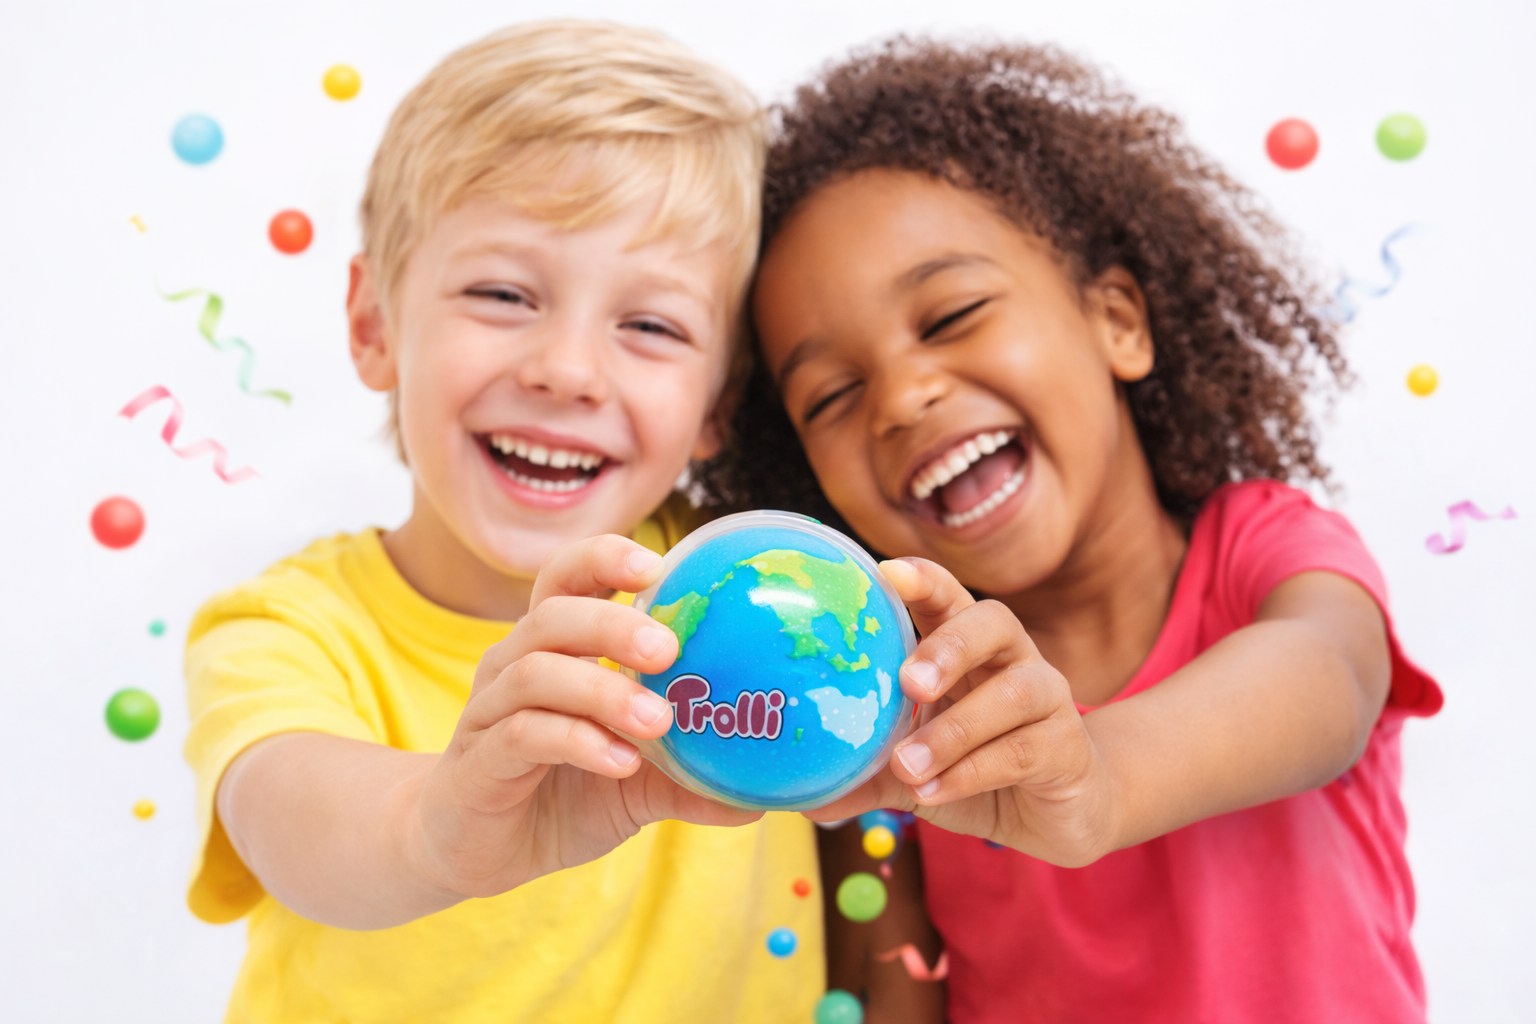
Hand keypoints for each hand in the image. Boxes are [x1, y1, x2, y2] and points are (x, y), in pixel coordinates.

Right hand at [412, 534, 759, 898]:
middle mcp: (515, 665)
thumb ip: (690, 780)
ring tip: (657, 721)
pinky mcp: (476, 762)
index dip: (606, 558)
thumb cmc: (557, 794)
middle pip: (554, 614)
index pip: (569, 577)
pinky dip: (575, 741)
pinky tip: (619, 761)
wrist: (471, 851)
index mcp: (555, 649)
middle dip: (613, 622)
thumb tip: (766, 795)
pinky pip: (520, 734)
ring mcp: (489, 711)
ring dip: (602, 689)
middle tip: (670, 648)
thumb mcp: (636, 786)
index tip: (658, 563)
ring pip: (536, 672)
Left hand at [808, 558, 1117, 866]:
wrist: (1060, 813)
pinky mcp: (1066, 748)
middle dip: (949, 646)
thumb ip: (865, 776)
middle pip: (993, 622)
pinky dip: (973, 771)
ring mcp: (1047, 699)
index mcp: (968, 649)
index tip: (885, 573)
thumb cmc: (977, 770)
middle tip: (908, 682)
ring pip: (1012, 694)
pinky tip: (935, 791)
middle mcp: (1012, 660)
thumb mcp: (912, 772)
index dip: (923, 580)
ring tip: (908, 765)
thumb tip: (801, 797)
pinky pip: (1023, 749)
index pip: (948, 597)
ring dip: (955, 730)